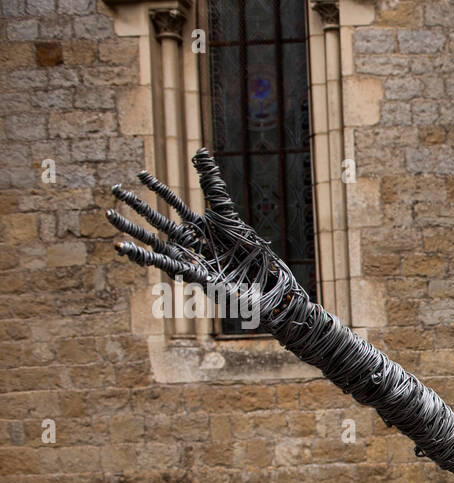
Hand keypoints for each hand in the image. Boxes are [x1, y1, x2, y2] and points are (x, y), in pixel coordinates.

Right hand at [106, 148, 299, 325]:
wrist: (261, 279)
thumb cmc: (246, 249)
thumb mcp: (227, 214)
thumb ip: (213, 186)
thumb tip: (201, 151)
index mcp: (197, 225)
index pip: (172, 201)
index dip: (157, 187)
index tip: (139, 173)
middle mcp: (187, 239)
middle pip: (156, 218)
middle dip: (134, 206)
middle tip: (114, 190)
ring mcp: (187, 255)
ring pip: (152, 241)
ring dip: (131, 231)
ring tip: (111, 218)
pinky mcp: (189, 273)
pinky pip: (164, 264)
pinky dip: (143, 257)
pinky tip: (126, 249)